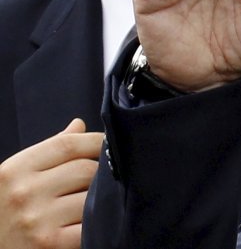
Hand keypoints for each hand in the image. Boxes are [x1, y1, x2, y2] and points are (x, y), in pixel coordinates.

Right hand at [0, 119, 102, 248]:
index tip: (108, 143)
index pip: (68, 145)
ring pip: (92, 197)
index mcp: (15, 170)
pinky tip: (95, 220)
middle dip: (102, 171)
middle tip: (106, 176)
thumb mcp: (15, 176)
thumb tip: (80, 125)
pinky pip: (90, 226)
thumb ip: (48, 151)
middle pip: (85, 169)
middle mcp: (24, 193)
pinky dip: (99, 222)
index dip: (96, 141)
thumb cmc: (3, 210)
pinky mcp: (51, 243)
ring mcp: (37, 220)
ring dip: (101, 197)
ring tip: (98, 198)